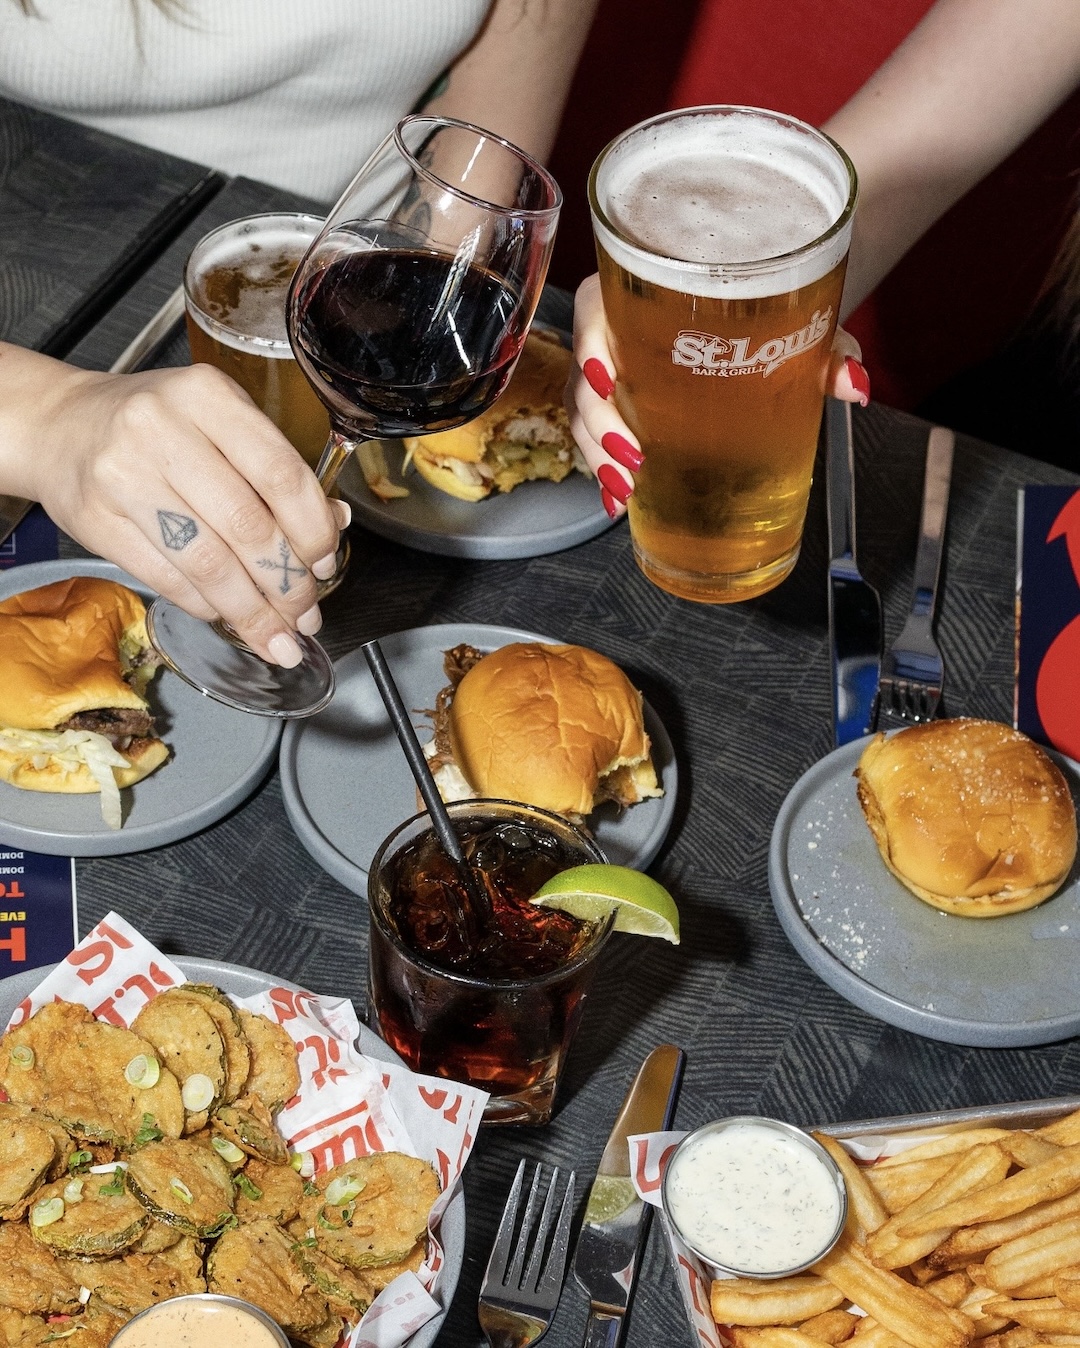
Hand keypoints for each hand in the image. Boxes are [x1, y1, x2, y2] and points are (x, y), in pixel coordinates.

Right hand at [0, 350, 345, 665]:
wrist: (57, 427)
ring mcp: (123, 475)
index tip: (326, 563)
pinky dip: (207, 607)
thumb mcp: (216, 422)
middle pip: (247, 527)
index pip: (281, 475)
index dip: (313, 531)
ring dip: (251, 611)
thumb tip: (332, 526)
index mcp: (206, 396)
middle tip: (306, 613)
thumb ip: (271, 469)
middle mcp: (161, 429)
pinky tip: (228, 615)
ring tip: (277, 635)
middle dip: (287, 584)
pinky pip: (169, 579)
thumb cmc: (152, 427)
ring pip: (209, 563)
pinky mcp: (97, 521)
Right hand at [567, 274, 871, 519]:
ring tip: (626, 488)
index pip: (594, 306)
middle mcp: (621, 326)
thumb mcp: (799, 319)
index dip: (590, 343)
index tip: (607, 378)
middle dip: (599, 421)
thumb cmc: (770, 301)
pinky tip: (620, 499)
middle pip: (585, 373)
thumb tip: (852, 384)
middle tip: (635, 457)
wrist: (771, 303)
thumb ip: (825, 347)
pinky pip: (598, 435)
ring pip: (584, 410)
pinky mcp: (626, 405)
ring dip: (598, 454)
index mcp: (645, 287)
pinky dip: (605, 468)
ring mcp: (619, 369)